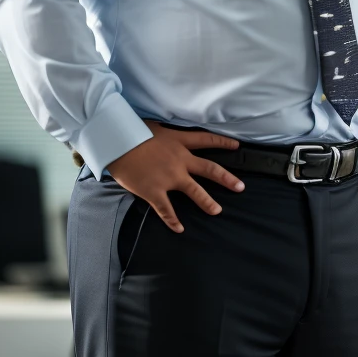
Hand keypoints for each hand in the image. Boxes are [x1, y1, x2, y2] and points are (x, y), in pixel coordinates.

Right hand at [106, 120, 241, 232]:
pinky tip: (180, 229)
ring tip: (217, 210)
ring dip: (207, 202)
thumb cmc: (132, 130)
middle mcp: (180, 160)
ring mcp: (169, 177)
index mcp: (179, 142)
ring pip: (195, 191)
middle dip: (226, 179)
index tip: (236, 147)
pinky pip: (167, 209)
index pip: (206, 140)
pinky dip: (173, 221)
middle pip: (209, 169)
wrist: (117, 142)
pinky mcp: (155, 191)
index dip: (223, 143)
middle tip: (240, 187)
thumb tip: (166, 134)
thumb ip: (165, 134)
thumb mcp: (155, 126)